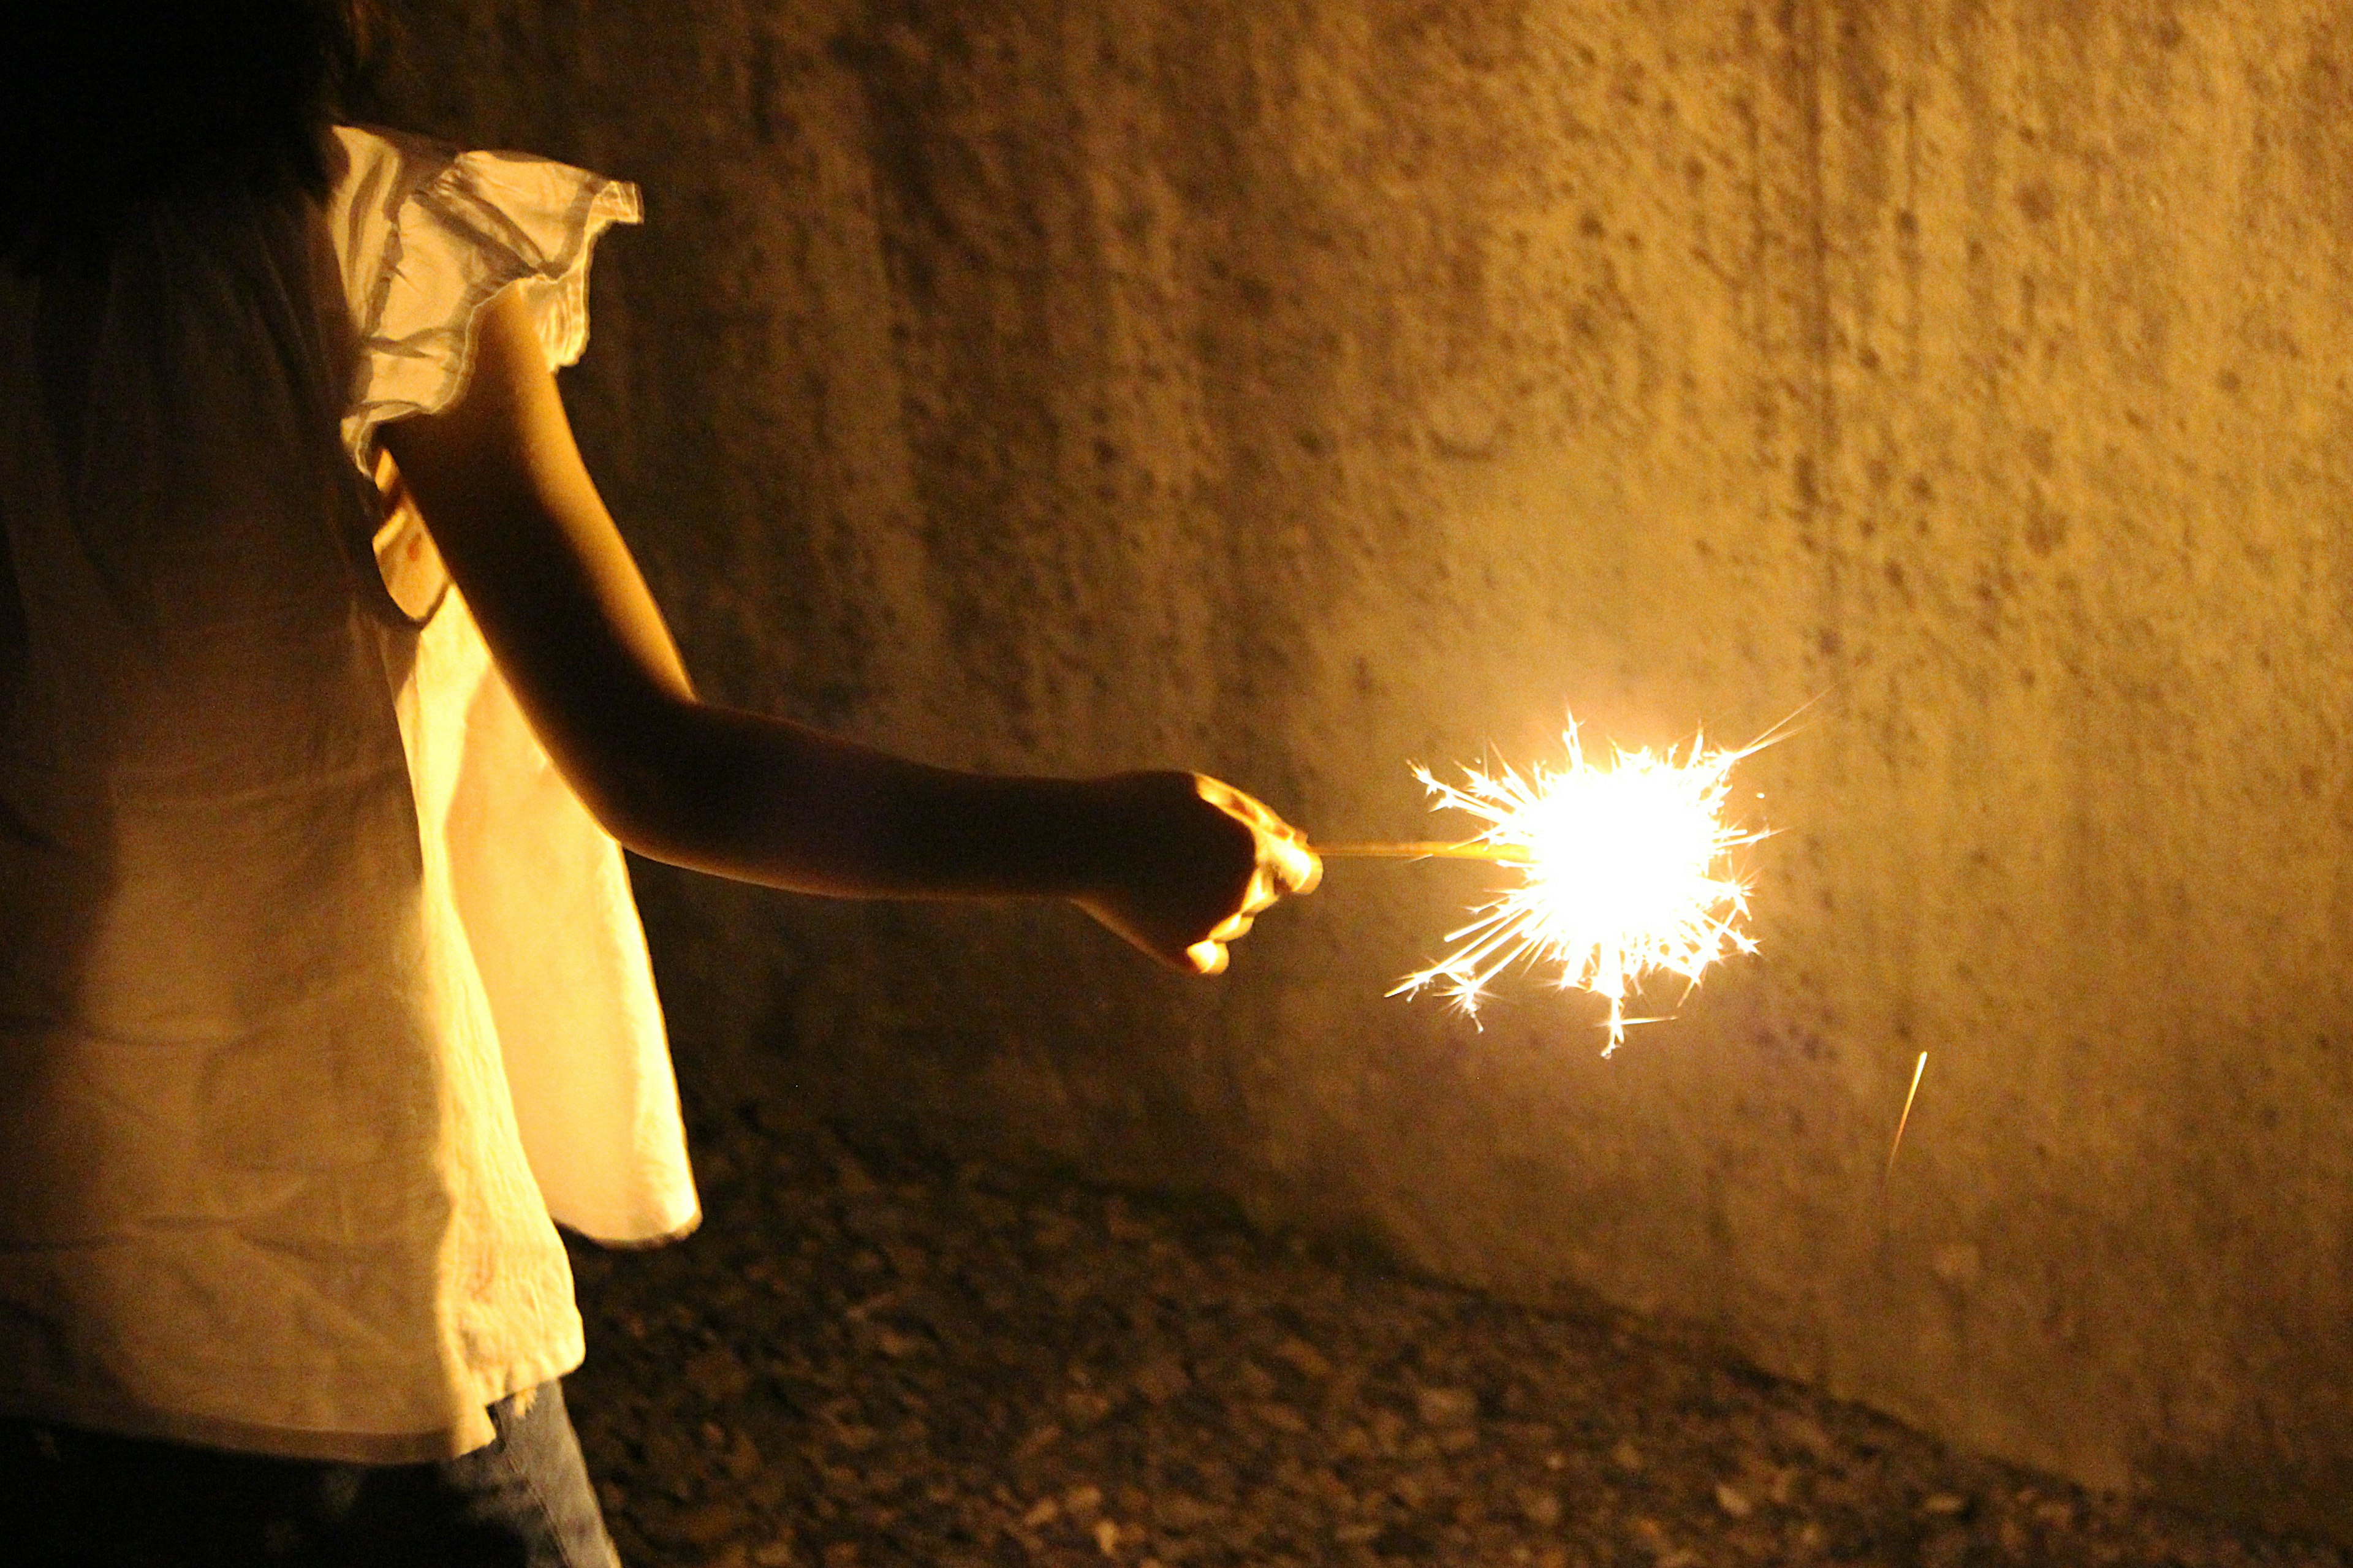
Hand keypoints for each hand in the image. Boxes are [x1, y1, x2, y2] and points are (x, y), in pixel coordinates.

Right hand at [1075, 772, 1321, 973]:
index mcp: (1255, 851)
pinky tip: (1170, 913)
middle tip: (1190, 851)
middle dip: (1245, 875)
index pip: (1303, 873)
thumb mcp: (1204, 791)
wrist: (1078, 840)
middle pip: (1267, 894)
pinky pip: (1212, 956)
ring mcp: (1214, 928)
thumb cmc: (1143, 804)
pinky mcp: (1182, 953)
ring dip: (1219, 903)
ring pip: (1238, 922)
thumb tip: (1298, 841)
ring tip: (1167, 874)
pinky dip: (1201, 942)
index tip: (1260, 853)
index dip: (1286, 861)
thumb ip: (1257, 817)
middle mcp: (1243, 894)